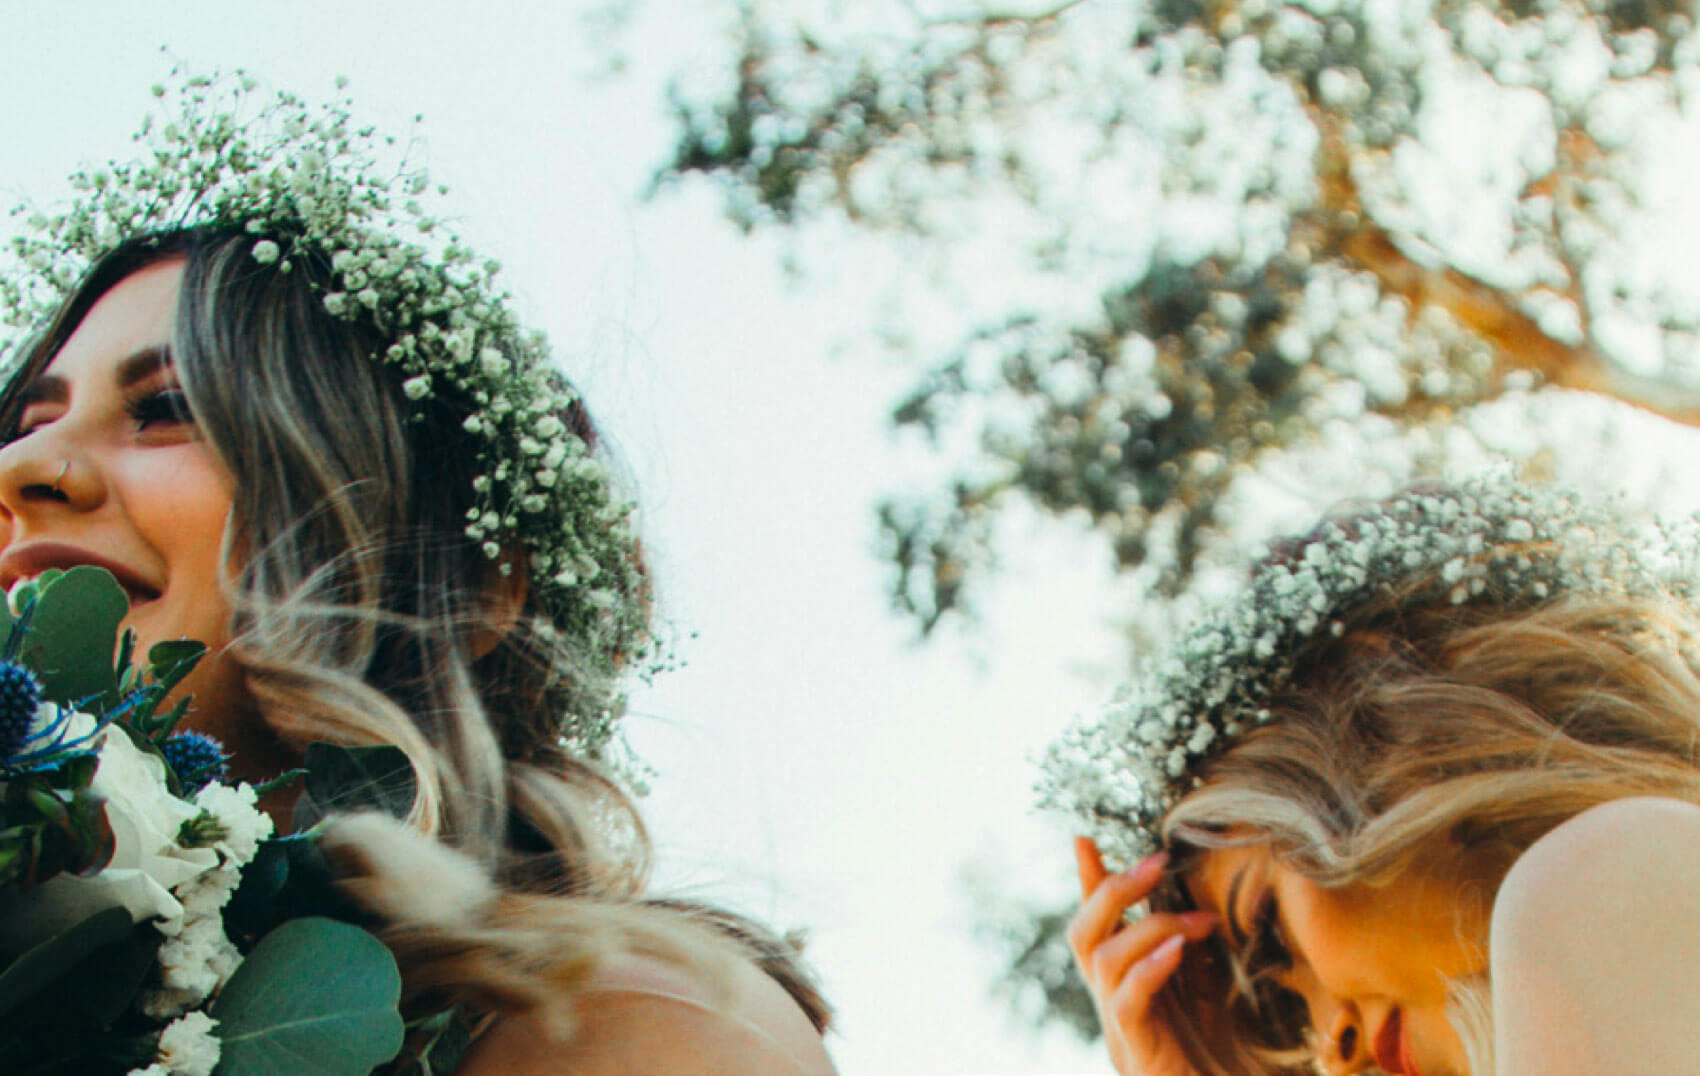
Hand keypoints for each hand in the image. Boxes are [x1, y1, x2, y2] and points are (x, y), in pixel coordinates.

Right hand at [1068, 837, 1216, 1075]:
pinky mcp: (1135, 1052)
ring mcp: (1117, 1029)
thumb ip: (1185, 949)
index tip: (1083, 839)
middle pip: (1082, 934)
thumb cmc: (1219, 1056)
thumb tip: (1194, 902)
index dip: (1087, 883)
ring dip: (1152, 926)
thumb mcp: (1203, 989)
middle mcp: (1109, 1003)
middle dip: (1114, 889)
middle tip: (1159, 862)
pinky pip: (1126, 1001)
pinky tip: (1179, 949)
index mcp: (1120, 986)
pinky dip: (1149, 967)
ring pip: (1104, 959)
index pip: (1094, 926)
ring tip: (1201, 920)